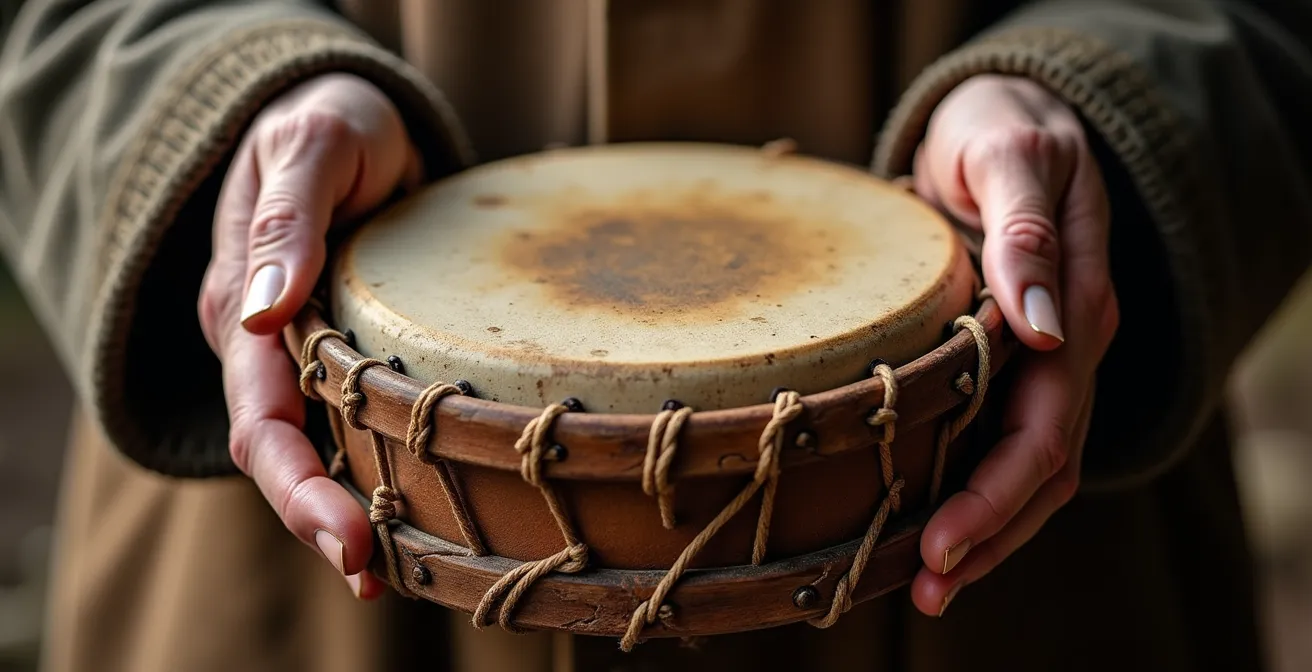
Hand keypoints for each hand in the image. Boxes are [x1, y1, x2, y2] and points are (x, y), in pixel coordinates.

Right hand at [198, 73, 422, 598]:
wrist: (351, 118)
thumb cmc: (332, 124)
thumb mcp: (313, 148)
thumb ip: (285, 222)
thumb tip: (258, 315)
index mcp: (239, 307)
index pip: (257, 419)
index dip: (298, 487)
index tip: (347, 540)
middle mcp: (264, 347)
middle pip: (280, 454)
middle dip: (320, 521)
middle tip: (372, 576)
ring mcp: (305, 355)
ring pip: (318, 450)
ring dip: (353, 512)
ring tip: (407, 571)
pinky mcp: (352, 354)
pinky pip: (358, 424)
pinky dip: (384, 471)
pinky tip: (427, 513)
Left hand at [907, 75, 1119, 615]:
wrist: (1004, 119)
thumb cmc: (999, 130)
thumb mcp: (1007, 156)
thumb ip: (1025, 233)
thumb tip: (1043, 326)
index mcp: (1078, 303)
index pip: (1047, 424)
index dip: (996, 492)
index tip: (939, 543)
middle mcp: (1071, 344)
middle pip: (1045, 465)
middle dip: (988, 534)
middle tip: (924, 589)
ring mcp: (1048, 356)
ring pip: (1033, 467)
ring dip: (987, 532)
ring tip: (927, 586)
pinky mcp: (1012, 359)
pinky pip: (1006, 440)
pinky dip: (976, 492)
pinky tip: (931, 527)